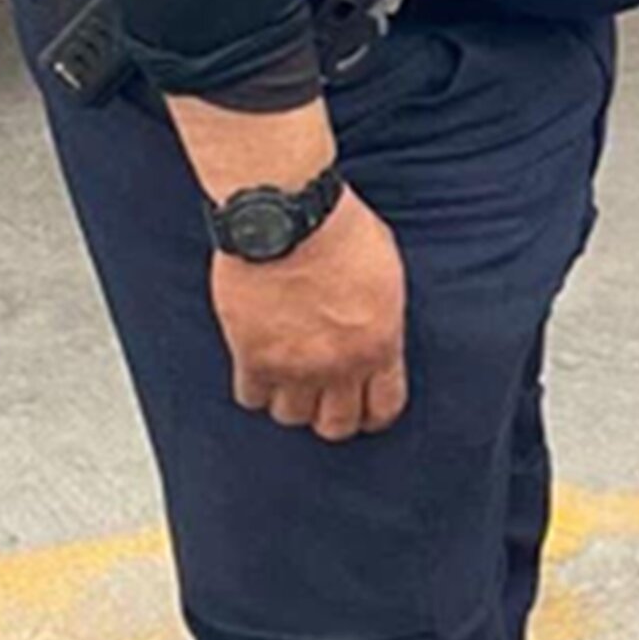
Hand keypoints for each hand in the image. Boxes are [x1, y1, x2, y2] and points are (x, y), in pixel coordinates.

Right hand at [212, 185, 407, 443]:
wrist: (287, 214)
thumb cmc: (338, 227)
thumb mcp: (386, 269)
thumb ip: (381, 314)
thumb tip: (375, 332)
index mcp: (381, 341)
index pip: (385, 407)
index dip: (374, 412)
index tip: (365, 408)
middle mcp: (340, 364)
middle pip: (337, 425)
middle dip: (333, 414)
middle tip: (325, 397)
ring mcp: (295, 365)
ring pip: (292, 417)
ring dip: (292, 399)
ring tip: (290, 376)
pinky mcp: (252, 357)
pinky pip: (252, 398)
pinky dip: (255, 386)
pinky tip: (259, 364)